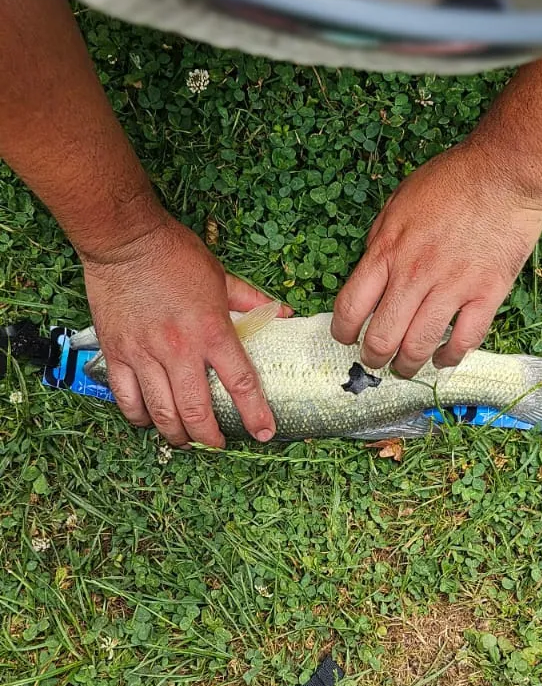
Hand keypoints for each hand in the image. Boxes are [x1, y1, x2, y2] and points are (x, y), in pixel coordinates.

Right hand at [82, 213, 287, 446]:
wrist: (125, 241)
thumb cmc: (174, 254)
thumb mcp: (221, 276)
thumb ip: (250, 300)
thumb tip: (281, 312)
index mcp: (211, 331)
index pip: (240, 383)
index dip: (255, 414)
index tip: (264, 433)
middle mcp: (179, 350)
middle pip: (197, 411)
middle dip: (210, 437)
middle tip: (217, 444)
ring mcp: (145, 354)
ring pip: (162, 412)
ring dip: (177, 435)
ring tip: (185, 440)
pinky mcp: (117, 353)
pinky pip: (127, 399)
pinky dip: (139, 417)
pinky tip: (149, 420)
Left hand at [331, 141, 541, 375]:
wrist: (502, 173)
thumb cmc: (450, 181)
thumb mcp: (398, 202)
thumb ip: (380, 240)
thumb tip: (371, 271)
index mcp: (387, 251)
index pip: (351, 307)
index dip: (343, 332)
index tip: (347, 338)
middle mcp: (414, 275)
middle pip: (382, 336)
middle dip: (374, 357)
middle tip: (377, 360)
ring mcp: (452, 287)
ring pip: (419, 346)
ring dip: (408, 365)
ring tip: (407, 367)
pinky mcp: (487, 293)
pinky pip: (464, 340)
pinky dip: (450, 357)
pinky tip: (443, 358)